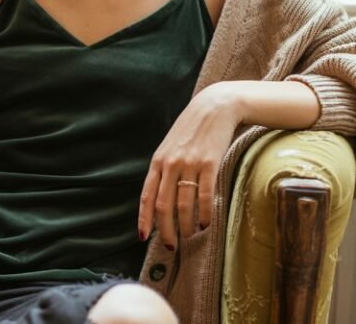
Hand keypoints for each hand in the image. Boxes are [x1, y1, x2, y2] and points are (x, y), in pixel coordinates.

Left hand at [138, 83, 241, 249]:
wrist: (213, 108)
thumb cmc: (191, 130)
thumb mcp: (170, 147)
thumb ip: (164, 169)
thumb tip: (160, 197)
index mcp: (157, 161)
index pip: (146, 196)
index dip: (144, 219)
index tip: (143, 237)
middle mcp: (170, 164)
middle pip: (163, 205)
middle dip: (165, 230)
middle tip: (171, 246)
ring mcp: (190, 164)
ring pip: (184, 204)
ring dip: (186, 226)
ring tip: (190, 236)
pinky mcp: (210, 163)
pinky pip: (205, 196)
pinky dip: (205, 214)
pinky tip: (205, 223)